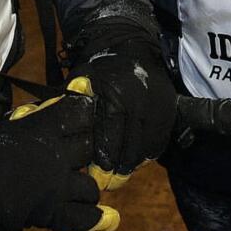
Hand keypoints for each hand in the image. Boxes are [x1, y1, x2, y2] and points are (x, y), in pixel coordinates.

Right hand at [0, 89, 118, 230]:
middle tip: (77, 153)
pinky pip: (85, 216)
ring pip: (92, 183)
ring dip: (87, 185)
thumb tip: (68, 98)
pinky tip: (108, 216)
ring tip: (77, 185)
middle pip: (90, 146)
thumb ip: (40, 115)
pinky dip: (96, 218)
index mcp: (43, 129)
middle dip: (86, 149)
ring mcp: (58, 185)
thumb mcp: (13, 126)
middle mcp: (56, 155)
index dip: (85, 112)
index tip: (85, 114)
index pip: (80, 112)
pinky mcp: (55, 211)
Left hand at [69, 33, 177, 189]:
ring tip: (122, 174)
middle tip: (111, 184)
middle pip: (131, 147)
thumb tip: (60, 126)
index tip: (98, 177)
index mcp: (116, 97)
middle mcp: (140, 102)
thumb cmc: (100, 69)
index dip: (104, 162)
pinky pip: (160, 139)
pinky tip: (137, 159)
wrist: (131, 46)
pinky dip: (149, 152)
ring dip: (135, 164)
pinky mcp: (169, 108)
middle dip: (120, 169)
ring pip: (147, 147)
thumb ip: (73, 103)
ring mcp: (158, 105)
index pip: (111, 138)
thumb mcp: (81, 80)